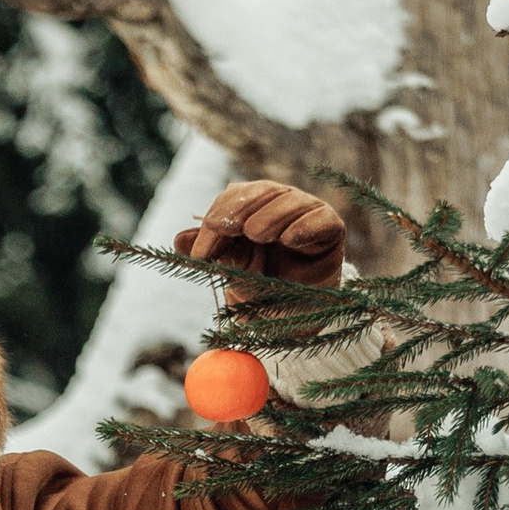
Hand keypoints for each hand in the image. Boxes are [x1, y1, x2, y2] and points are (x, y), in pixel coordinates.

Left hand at [173, 179, 343, 288]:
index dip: (215, 220)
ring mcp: (307, 214)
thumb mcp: (232, 272)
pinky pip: (322, 220)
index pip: (234, 199)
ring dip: (271, 215)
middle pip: (262, 192)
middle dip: (241, 209)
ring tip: (256, 234)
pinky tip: (290, 238)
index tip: (200, 254)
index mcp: (254, 208)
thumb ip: (211, 253)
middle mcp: (281, 205)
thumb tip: (177, 239)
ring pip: (291, 201)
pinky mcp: (331, 230)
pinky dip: (306, 226)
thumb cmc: (261, 289)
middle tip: (226, 228)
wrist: (293, 317)